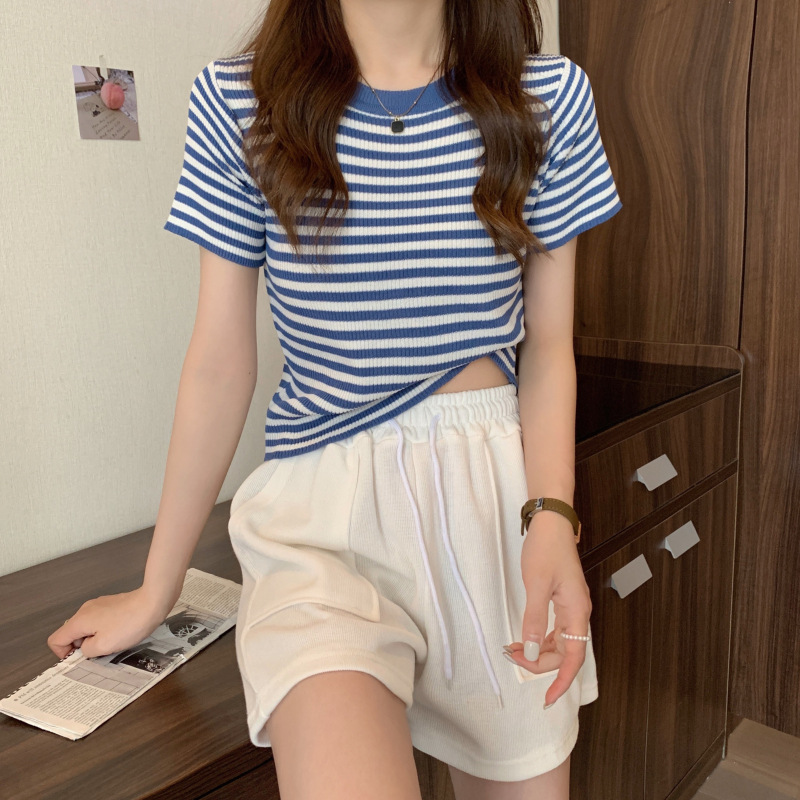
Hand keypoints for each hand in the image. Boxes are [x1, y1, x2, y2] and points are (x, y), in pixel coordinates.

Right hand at [47, 585, 178, 659]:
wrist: (152, 603)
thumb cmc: (129, 624)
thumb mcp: (103, 646)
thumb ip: (86, 651)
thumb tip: (84, 648)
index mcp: (79, 620)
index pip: (56, 639)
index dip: (62, 654)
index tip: (79, 658)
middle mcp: (85, 610)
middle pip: (71, 633)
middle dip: (81, 646)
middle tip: (99, 652)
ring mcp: (99, 605)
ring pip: (87, 628)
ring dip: (95, 639)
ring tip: (112, 642)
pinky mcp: (111, 605)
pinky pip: (99, 621)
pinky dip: (104, 630)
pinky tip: (120, 633)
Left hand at [506, 514, 592, 708]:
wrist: (551, 522)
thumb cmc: (545, 549)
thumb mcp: (536, 584)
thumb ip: (534, 619)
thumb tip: (531, 650)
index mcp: (577, 611)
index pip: (574, 657)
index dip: (562, 681)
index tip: (547, 699)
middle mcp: (578, 613)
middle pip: (565, 653)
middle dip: (540, 662)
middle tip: (512, 658)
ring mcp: (571, 607)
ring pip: (559, 642)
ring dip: (538, 651)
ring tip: (513, 650)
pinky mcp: (563, 600)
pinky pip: (555, 630)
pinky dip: (539, 638)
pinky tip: (524, 639)